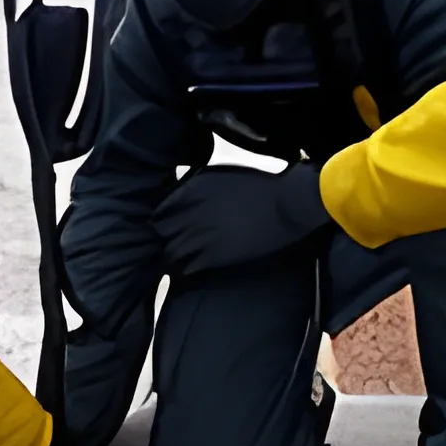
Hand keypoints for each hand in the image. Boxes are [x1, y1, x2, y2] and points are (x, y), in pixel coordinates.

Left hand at [152, 163, 332, 276]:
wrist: (285, 205)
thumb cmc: (259, 187)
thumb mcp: (221, 176)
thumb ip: (197, 187)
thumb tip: (182, 196)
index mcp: (192, 190)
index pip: (160, 211)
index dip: (163, 219)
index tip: (169, 224)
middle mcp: (190, 212)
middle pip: (162, 232)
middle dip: (166, 237)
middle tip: (174, 242)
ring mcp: (201, 236)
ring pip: (171, 252)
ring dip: (174, 255)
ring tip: (182, 258)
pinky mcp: (213, 256)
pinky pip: (187, 267)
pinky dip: (186, 269)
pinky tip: (192, 268)